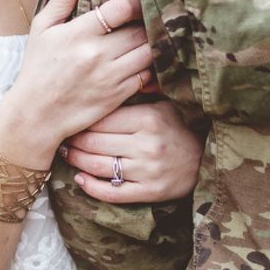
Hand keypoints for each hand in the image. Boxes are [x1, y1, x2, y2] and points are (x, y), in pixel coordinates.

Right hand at [0, 0, 151, 166]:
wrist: (35, 115)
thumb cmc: (37, 68)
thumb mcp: (42, 28)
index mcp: (79, 33)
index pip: (121, 8)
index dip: (135, 3)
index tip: (136, 4)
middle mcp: (97, 54)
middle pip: (140, 30)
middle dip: (146, 23)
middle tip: (148, 21)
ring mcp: (110, 76)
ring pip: (148, 52)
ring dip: (152, 44)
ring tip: (149, 40)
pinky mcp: (118, 95)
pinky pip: (147, 76)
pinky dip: (150, 67)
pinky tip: (145, 62)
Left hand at [62, 98, 202, 203]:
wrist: (207, 159)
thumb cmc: (180, 127)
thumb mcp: (164, 104)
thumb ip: (139, 93)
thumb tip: (112, 77)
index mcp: (148, 118)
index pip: (102, 119)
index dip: (82, 119)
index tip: (70, 117)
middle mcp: (146, 145)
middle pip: (94, 142)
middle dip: (73, 140)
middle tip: (62, 136)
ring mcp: (147, 171)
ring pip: (98, 166)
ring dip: (76, 161)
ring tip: (66, 154)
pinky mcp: (150, 192)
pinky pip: (112, 192)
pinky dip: (91, 187)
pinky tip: (80, 179)